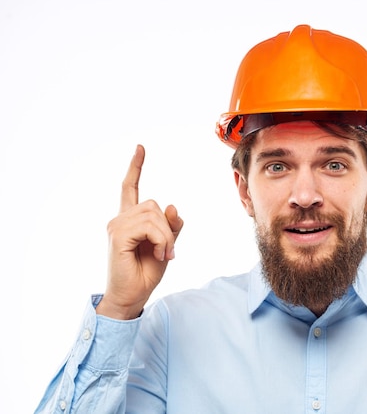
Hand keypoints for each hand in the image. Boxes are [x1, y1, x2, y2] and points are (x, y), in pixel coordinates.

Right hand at [97, 145, 183, 319]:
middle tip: (167, 251)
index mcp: (130, 220)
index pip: (130, 188)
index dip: (136, 167)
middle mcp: (120, 218)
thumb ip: (170, 226)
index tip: (140, 148)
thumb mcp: (166, 246)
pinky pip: (150, 227)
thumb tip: (171, 206)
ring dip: (166, 237)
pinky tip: (158, 255)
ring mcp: (117, 225)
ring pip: (154, 215)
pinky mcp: (118, 234)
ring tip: (162, 254)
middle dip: (168, 228)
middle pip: (154, 205)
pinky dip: (161, 241)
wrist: (132, 296)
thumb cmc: (146, 272)